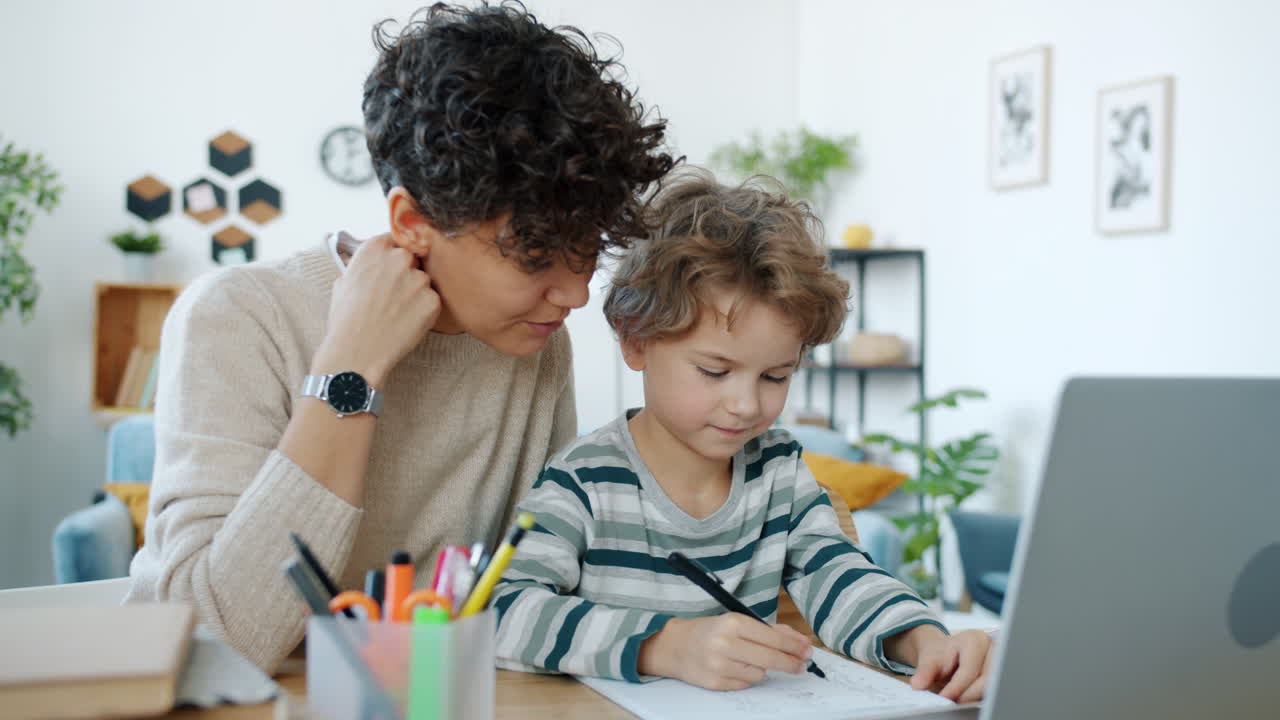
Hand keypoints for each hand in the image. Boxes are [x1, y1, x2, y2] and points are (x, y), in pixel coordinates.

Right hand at [313, 234, 439, 384]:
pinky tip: (407, 323)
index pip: (396, 240)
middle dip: (407, 274)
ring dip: (417, 294)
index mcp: (374, 248)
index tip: (391, 270)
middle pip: (413, 259)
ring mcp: (418, 279)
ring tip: (398, 314)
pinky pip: (433, 301)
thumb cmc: (345, 321)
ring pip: (424, 281)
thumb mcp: (344, 282)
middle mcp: (398, 258)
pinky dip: (425, 312)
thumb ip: (365, 265)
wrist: (356, 352)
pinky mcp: (432, 300)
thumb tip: (375, 263)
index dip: (393, 257)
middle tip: (395, 296)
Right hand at [638, 615, 813, 690]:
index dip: (794, 647)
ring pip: (759, 674)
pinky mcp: (715, 683)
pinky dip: (747, 677)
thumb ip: (770, 630)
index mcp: (732, 623)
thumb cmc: (711, 631)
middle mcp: (725, 643)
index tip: (807, 651)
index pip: (772, 638)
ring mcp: (719, 665)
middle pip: (770, 659)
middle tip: (802, 665)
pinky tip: (738, 668)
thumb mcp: (738, 622)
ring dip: (763, 669)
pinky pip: (745, 684)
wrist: (675, 646)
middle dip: (791, 663)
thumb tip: (800, 642)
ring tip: (751, 660)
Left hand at [898, 627, 993, 701]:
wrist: (947, 654)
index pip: (970, 667)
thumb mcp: (930, 659)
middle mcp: (992, 649)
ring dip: (976, 696)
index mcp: (974, 639)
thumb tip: (918, 685)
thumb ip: (924, 671)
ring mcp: (1000, 662)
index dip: (958, 686)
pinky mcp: (1002, 675)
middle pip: (986, 678)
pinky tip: (968, 700)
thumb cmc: (941, 654)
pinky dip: (981, 697)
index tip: (945, 697)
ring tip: (959, 701)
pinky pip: (994, 690)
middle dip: (969, 694)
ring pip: (993, 686)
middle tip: (953, 702)